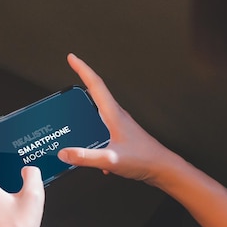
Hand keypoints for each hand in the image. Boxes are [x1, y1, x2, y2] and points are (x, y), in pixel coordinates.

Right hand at [58, 54, 169, 183]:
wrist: (162, 168)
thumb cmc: (143, 160)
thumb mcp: (110, 159)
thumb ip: (86, 157)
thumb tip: (64, 153)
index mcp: (114, 115)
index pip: (96, 85)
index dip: (82, 69)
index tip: (72, 58)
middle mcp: (117, 116)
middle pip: (96, 95)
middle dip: (82, 85)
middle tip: (68, 83)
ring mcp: (120, 126)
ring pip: (99, 113)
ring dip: (86, 112)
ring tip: (72, 117)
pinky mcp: (122, 136)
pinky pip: (103, 129)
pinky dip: (93, 135)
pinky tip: (90, 153)